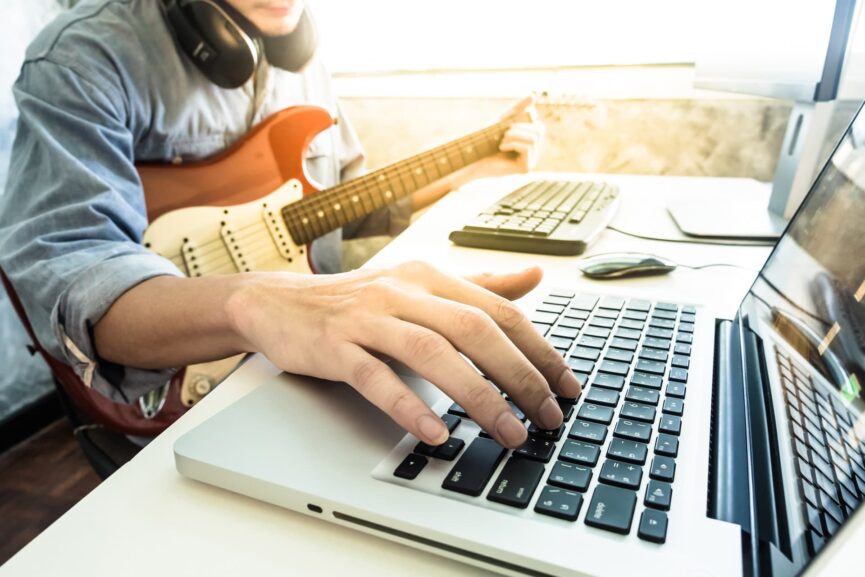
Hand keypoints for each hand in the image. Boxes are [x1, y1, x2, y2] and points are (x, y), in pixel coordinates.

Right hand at [225, 262, 580, 448]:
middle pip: (475, 330)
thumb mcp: (420, 284)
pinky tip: (435, 432)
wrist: (277, 303)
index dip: (538, 349)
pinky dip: (408, 405)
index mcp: (430, 277)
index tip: (566, 386)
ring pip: (432, 353)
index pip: (498, 310)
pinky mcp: (335, 346)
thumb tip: (536, 276)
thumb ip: (478, 286)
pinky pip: (376, 377)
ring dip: (477, 396)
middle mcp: (404, 291)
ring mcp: (368, 318)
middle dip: (519, 376)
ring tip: (507, 432)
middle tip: (546, 417)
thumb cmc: (356, 301)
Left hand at [464, 96, 545, 180]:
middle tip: (504, 133)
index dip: (525, 119)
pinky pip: (527, 147)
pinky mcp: (526, 168)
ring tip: (501, 141)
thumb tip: (533, 95)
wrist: (473, 158)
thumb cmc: (486, 141)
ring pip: (534, 138)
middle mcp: (534, 152)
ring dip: (514, 135)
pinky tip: (501, 147)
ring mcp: (531, 161)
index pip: (539, 124)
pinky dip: (512, 143)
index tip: (508, 124)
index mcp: (530, 141)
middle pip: (540, 130)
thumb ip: (517, 109)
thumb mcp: (503, 120)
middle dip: (520, 127)